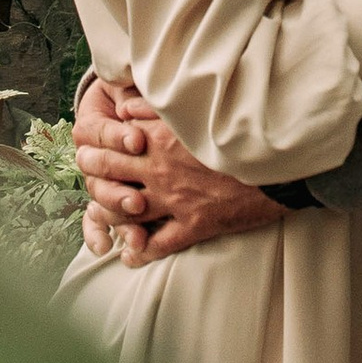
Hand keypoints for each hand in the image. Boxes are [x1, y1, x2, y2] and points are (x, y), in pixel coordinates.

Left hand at [73, 78, 278, 265]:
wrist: (279, 162)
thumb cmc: (241, 131)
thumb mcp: (197, 110)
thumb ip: (157, 107)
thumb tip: (123, 107)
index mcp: (161, 137)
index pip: (112, 138)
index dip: (93, 138)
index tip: (82, 137)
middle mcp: (160, 169)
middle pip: (110, 170)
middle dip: (91, 168)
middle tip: (82, 167)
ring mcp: (174, 200)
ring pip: (125, 209)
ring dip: (108, 210)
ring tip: (98, 211)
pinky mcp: (193, 224)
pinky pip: (158, 244)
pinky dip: (140, 252)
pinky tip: (129, 255)